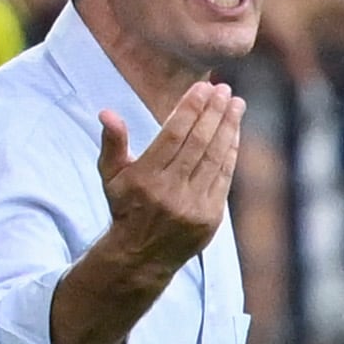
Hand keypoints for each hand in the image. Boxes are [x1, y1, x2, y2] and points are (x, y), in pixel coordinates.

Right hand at [98, 80, 241, 278]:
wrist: (141, 256)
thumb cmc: (126, 207)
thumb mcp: (110, 176)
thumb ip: (112, 143)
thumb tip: (107, 112)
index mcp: (145, 177)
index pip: (173, 135)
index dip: (191, 108)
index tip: (204, 87)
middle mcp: (170, 191)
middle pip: (199, 143)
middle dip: (214, 112)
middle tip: (225, 90)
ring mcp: (192, 206)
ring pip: (215, 158)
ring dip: (228, 128)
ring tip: (236, 105)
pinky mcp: (210, 218)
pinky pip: (224, 178)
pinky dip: (231, 153)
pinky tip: (235, 133)